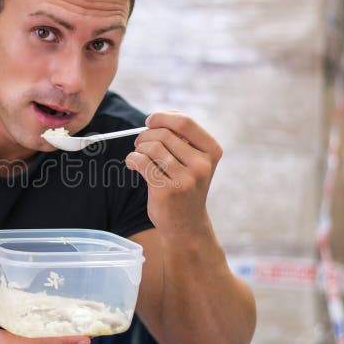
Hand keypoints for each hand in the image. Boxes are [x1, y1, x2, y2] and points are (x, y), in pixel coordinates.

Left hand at [125, 111, 222, 242]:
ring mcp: (185, 179)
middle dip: (146, 134)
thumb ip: (182, 139)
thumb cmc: (186, 187)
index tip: (150, 121)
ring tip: (138, 155)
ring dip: (139, 148)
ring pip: (152, 147)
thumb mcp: (194, 162)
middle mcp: (202, 165)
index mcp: (212, 151)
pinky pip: (142, 162)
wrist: (186, 226)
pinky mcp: (167, 191)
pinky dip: (132, 159)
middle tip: (139, 143)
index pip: (185, 122)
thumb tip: (156, 118)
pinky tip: (132, 163)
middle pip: (164, 133)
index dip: (162, 117)